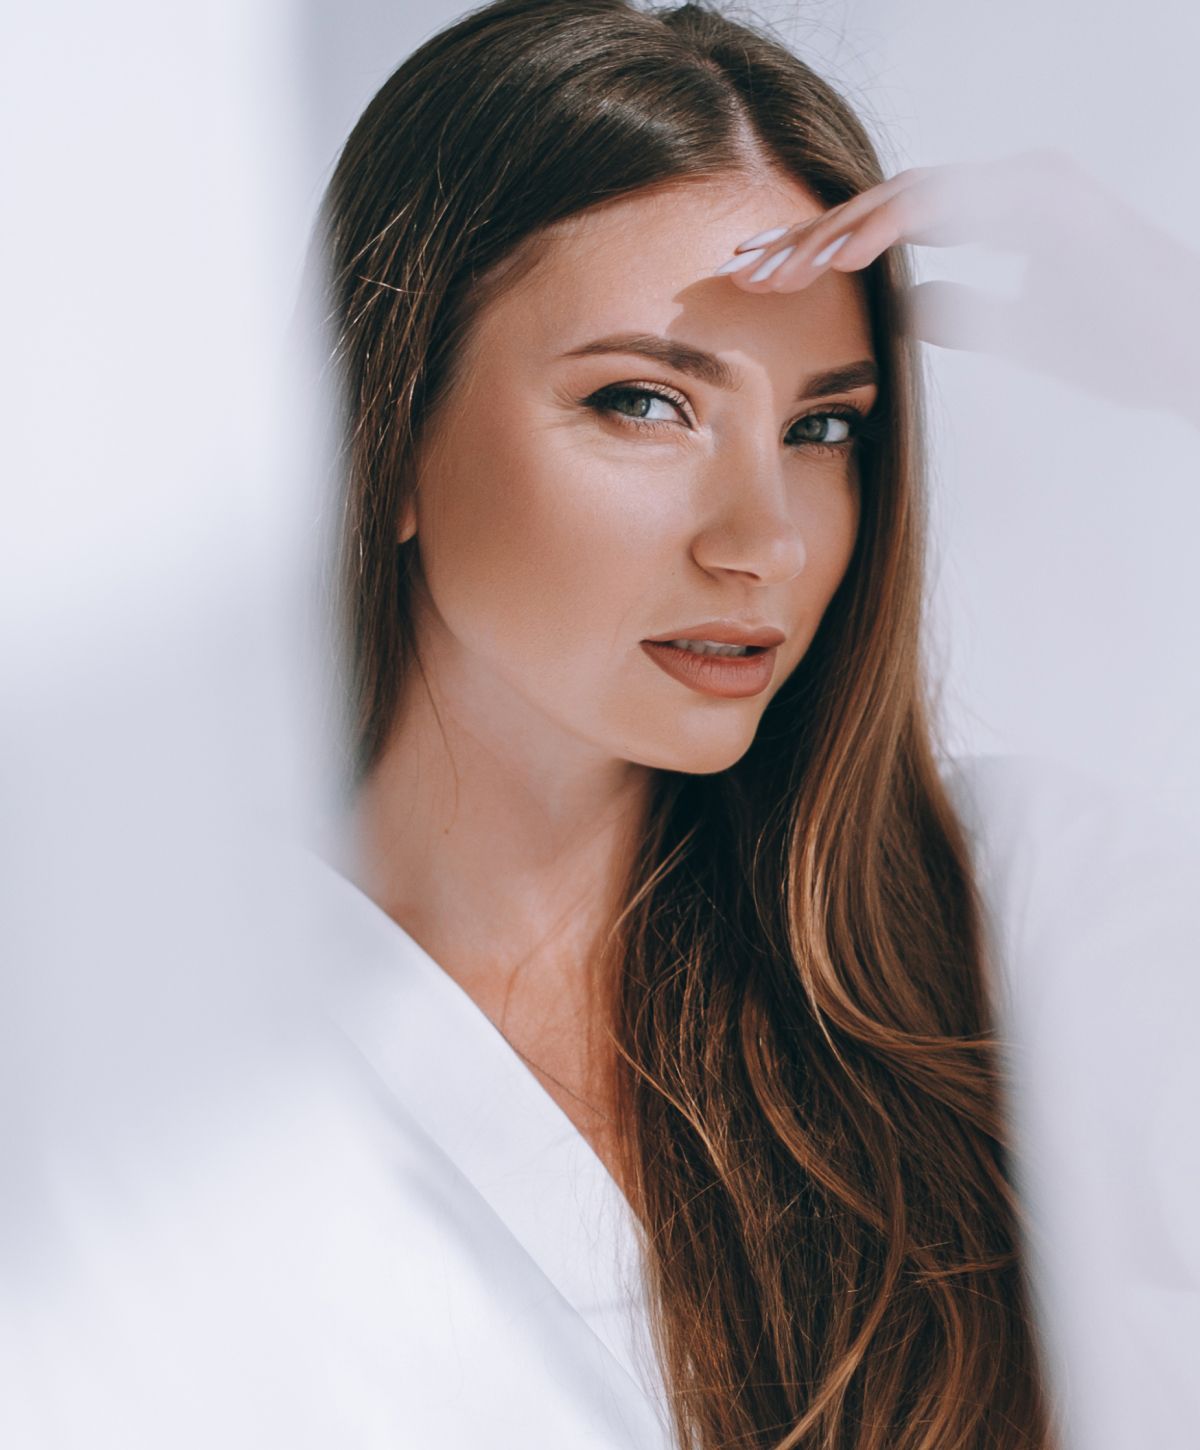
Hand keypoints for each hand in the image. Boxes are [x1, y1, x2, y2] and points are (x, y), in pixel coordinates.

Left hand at [713, 150, 1199, 427]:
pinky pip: (946, 203)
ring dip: (834, 233)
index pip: (892, 224)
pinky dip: (885, 227)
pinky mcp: (1043, 195)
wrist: (1191, 357)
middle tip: (744, 272)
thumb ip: (958, 310)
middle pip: (884, 203)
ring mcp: (1027, 182)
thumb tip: (900, 306)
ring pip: (903, 196)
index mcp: (1001, 213)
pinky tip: (835, 260)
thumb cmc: (1121, 347)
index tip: (766, 282)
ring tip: (776, 273)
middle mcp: (1008, 186)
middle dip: (810, 238)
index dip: (824, 250)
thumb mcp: (1016, 332)